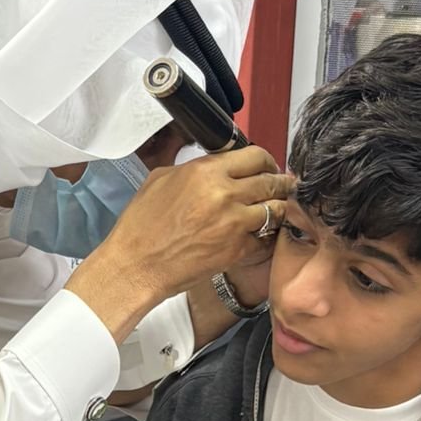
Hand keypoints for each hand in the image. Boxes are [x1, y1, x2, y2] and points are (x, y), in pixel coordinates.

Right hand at [65, 146, 293, 342]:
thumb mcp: (161, 179)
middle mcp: (225, 194)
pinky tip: (261, 234)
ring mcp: (234, 224)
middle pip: (271, 181)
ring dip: (278, 209)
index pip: (255, 155)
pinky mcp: (237, 250)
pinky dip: (267, 236)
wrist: (136, 265)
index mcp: (206, 172)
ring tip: (276, 210)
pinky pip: (266, 239)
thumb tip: (214, 165)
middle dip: (280, 183)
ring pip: (276, 210)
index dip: (266, 160)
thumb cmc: (141, 225)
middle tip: (283, 185)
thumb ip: (195, 168)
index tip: (268, 166)